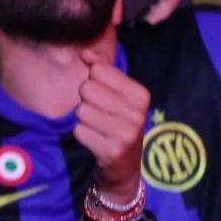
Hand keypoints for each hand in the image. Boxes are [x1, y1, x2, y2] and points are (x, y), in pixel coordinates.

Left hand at [75, 49, 151, 204]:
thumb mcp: (118, 94)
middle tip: (100, 114)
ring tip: (99, 128)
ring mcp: (126, 134)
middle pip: (86, 89)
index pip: (98, 71)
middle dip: (86, 100)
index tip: (106, 96)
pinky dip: (82, 135)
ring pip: (81, 111)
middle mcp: (137, 113)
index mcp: (141, 95)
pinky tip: (96, 141)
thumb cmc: (118, 123)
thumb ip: (103, 68)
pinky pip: (78, 130)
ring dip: (84, 119)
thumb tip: (85, 53)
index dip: (94, 82)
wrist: (124, 167)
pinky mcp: (111, 151)